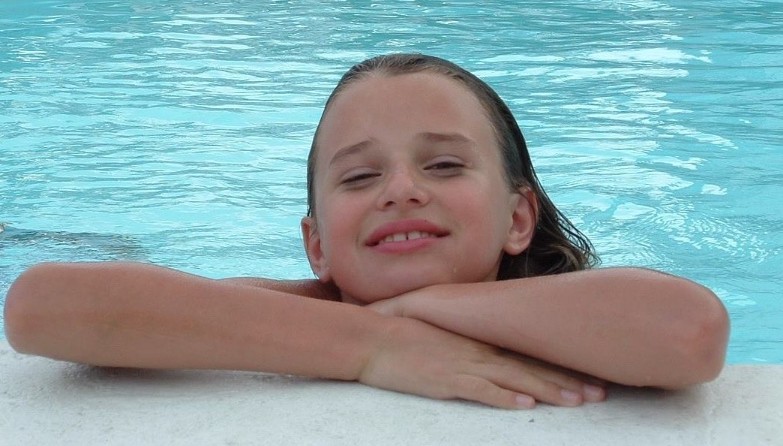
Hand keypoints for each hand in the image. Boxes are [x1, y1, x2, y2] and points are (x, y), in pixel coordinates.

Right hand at [359, 316, 604, 408]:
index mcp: (479, 342)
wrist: (373, 336)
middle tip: (600, 393)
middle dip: (567, 381)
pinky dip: (504, 398)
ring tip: (579, 401)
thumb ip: (466, 347)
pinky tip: (526, 406)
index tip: (587, 376)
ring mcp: (463, 365)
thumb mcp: (442, 338)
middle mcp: (478, 352)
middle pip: (530, 368)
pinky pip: (480, 390)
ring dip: (548, 390)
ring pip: (515, 379)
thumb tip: (488, 359)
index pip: (526, 355)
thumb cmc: (403, 337)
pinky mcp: (445, 380)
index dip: (559, 367)